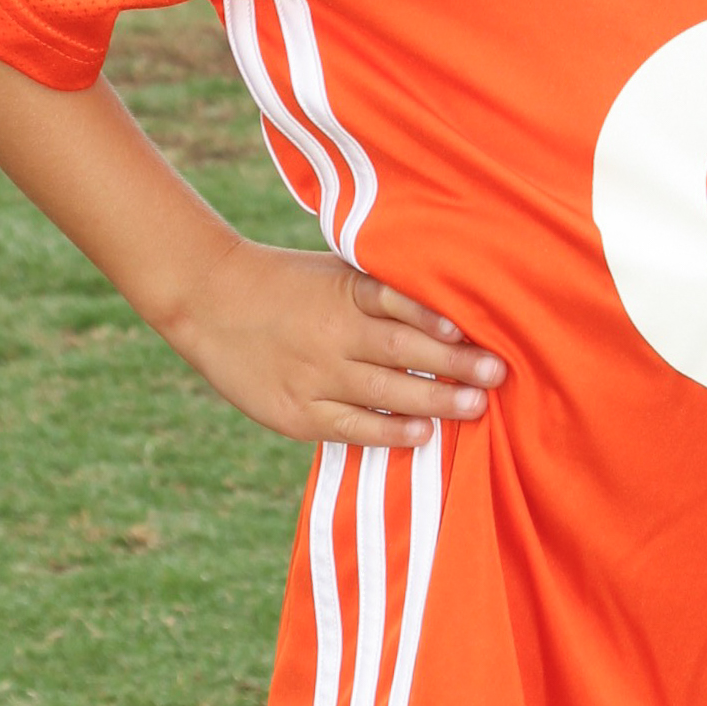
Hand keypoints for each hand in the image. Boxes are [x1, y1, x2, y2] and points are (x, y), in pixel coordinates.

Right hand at [165, 239, 504, 448]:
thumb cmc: (288, 283)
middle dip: (454, 365)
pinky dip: (388, 431)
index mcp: (345, 292)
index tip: (473, 330)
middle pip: (403, 351)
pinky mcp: (296, 412)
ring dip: (434, 401)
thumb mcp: (334, 270)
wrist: (210, 300)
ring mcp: (314, 374)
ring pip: (384, 392)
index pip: (400, 304)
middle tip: (496, 374)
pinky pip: (351, 426)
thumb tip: (447, 307)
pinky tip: (420, 434)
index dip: (436, 318)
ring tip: (474, 407)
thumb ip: (381, 289)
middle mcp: (333, 332)